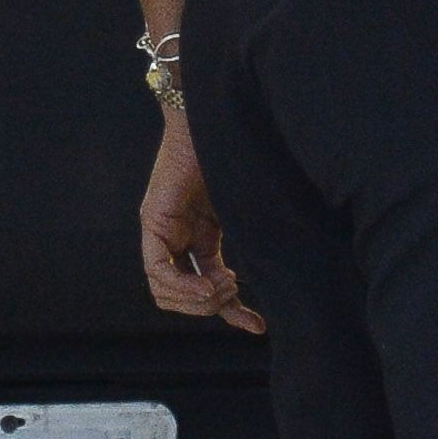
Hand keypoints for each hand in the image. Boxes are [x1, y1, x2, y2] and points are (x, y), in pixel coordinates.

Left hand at [139, 118, 262, 333]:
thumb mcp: (245, 209)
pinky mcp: (155, 219)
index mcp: (196, 234)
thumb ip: (252, 239)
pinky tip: (215, 283)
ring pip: (164, 291)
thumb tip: (283, 270)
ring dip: (200, 300)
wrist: (214, 115)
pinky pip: (158, 269)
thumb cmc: (236, 153)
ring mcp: (161, 228)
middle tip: (234, 294)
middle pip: (178, 298)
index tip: (255, 324)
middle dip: (209, 307)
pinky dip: (185, 286)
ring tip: (228, 285)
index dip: (225, 311)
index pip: (199, 287)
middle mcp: (174, 235)